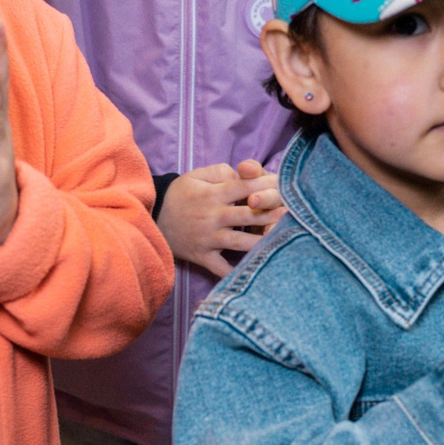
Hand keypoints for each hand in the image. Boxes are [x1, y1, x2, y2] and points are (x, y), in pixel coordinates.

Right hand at [158, 159, 280, 276]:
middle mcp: (212, 216)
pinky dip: (236, 272)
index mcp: (212, 195)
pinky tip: (255, 272)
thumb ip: (220, 172)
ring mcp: (208, 239)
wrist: (152, 219)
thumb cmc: (179, 195)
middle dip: (270, 213)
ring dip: (261, 241)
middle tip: (291, 212)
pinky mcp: (202, 256)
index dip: (265, 185)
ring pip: (240, 242)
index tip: (283, 184)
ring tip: (281, 239)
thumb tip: (242, 174)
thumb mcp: (195, 176)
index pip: (243, 187)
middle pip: (247, 215)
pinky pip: (221, 268)